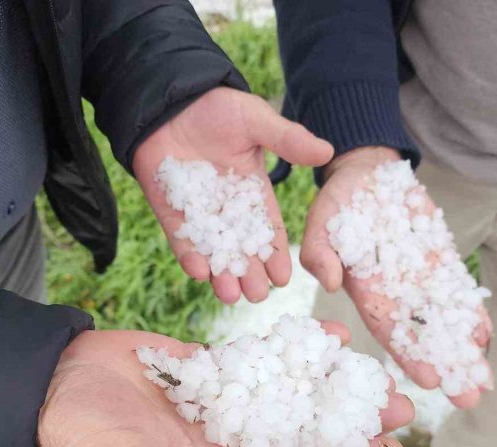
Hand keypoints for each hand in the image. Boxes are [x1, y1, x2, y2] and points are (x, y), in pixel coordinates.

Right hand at [38, 324, 411, 446]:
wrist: (50, 389)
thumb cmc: (91, 444)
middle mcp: (228, 446)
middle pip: (304, 433)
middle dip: (351, 420)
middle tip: (399, 402)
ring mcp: (218, 407)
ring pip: (286, 396)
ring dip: (327, 384)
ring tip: (369, 367)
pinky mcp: (205, 374)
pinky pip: (256, 364)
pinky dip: (288, 352)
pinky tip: (320, 337)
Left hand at [133, 87, 333, 304]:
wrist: (169, 100)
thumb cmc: (217, 107)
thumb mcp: (256, 121)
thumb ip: (288, 139)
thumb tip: (327, 151)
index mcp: (253, 192)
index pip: (268, 229)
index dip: (275, 253)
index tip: (284, 277)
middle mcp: (228, 209)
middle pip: (242, 249)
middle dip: (250, 273)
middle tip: (256, 296)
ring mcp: (199, 213)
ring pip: (214, 252)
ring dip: (221, 274)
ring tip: (229, 295)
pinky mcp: (172, 213)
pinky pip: (181, 241)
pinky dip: (189, 257)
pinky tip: (199, 272)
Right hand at [303, 146, 492, 408]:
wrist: (366, 175)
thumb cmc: (337, 202)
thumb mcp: (320, 221)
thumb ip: (320, 251)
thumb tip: (330, 283)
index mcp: (365, 289)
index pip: (388, 328)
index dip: (408, 354)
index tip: (430, 379)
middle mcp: (394, 292)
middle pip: (421, 335)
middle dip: (444, 364)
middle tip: (468, 397)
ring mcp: (418, 279)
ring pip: (442, 320)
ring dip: (462, 349)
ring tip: (484, 379)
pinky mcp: (437, 261)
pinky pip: (455, 291)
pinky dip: (469, 313)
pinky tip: (484, 337)